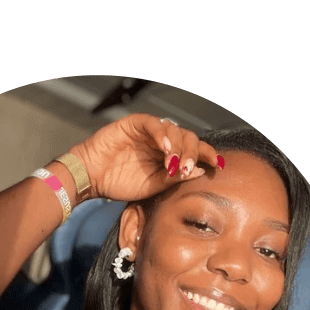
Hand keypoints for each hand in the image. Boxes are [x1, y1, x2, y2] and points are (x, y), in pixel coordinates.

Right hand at [70, 114, 222, 202]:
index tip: (217, 165)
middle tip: (189, 169)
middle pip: (189, 138)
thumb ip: (174, 178)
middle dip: (193, 153)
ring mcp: (150, 131)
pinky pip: (154, 124)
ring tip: (175, 164)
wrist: (92, 178)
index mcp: (169, 156)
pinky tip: (166, 150)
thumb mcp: (152, 186)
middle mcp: (162, 141)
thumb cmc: (119, 183)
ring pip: (175, 130)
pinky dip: (163, 135)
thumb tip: (199, 170)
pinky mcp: (135, 123)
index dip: (207, 155)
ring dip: (179, 147)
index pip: (194, 151)